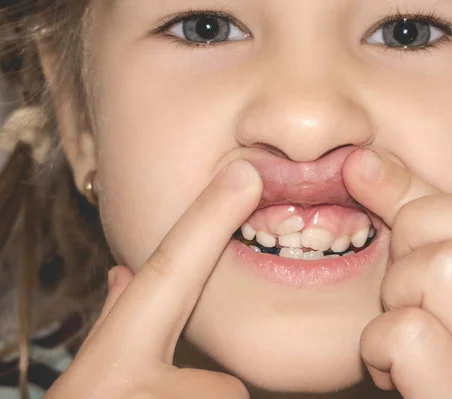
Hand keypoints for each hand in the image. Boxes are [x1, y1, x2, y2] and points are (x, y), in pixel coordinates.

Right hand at [45, 160, 261, 398]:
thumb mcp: (91, 381)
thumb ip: (112, 324)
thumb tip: (124, 270)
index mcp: (107, 368)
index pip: (166, 277)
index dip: (207, 224)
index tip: (245, 176)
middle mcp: (133, 390)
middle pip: (222, 381)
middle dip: (206, 392)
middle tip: (161, 398)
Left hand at [343, 149, 451, 397]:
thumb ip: (421, 258)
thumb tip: (366, 172)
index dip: (410, 191)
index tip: (363, 185)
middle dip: (412, 233)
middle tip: (396, 286)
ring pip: (447, 266)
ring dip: (398, 292)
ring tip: (393, 334)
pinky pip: (413, 336)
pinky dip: (381, 345)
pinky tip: (385, 373)